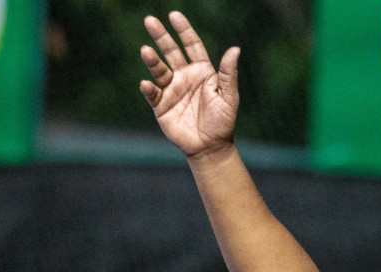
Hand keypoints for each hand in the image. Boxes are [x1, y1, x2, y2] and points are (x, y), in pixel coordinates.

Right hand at [139, 12, 239, 158]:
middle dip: (161, 36)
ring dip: (152, 60)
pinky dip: (149, 88)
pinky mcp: (161, 105)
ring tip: (145, 51)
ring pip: (159, 70)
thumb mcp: (229, 97)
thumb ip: (228, 73)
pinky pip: (153, 93)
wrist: (211, 147)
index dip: (184, 30)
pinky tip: (147, 84)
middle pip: (171, 51)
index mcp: (202, 71)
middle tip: (150, 20)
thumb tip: (235, 49)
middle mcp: (184, 76)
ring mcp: (171, 90)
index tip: (174, 16)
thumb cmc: (223, 121)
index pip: (192, 45)